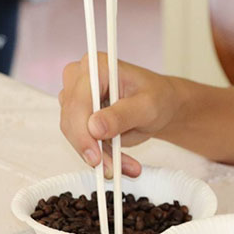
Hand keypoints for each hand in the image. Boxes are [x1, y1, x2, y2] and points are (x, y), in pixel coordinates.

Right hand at [59, 53, 180, 177]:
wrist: (162, 105)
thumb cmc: (158, 97)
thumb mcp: (147, 106)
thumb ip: (122, 115)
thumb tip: (94, 127)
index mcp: (98, 66)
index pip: (79, 101)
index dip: (83, 131)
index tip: (95, 156)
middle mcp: (82, 78)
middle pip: (71, 119)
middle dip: (92, 149)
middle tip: (111, 168)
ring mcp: (78, 97)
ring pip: (75, 133)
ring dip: (98, 155)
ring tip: (126, 166)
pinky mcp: (80, 115)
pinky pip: (82, 140)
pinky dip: (100, 155)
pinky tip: (119, 163)